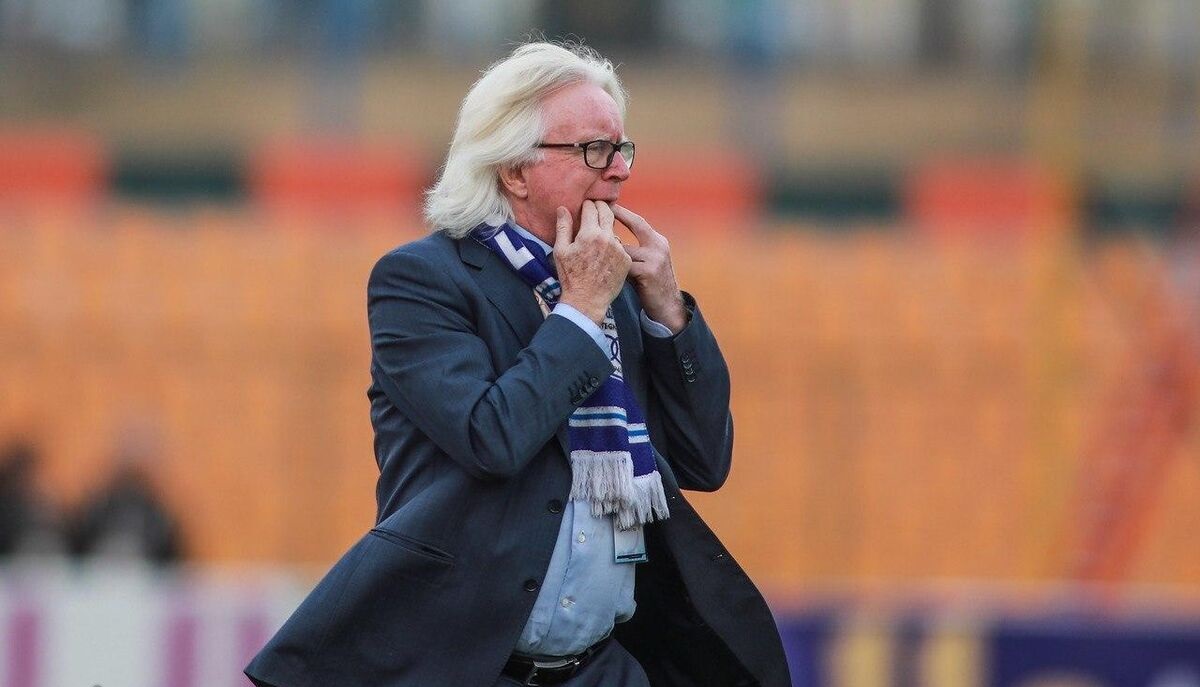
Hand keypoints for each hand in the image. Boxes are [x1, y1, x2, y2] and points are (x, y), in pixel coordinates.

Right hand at [555, 200, 631, 323]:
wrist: (586, 300)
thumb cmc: (570, 276)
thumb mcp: (560, 251)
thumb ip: (563, 227)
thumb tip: (563, 208)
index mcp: (590, 234)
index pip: (592, 208)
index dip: (587, 204)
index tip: (585, 205)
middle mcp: (607, 238)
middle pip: (608, 212)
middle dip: (601, 207)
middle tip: (596, 207)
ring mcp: (619, 249)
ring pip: (613, 230)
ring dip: (606, 228)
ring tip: (598, 234)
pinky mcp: (626, 260)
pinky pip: (619, 246)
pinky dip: (612, 246)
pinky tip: (604, 253)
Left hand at [611, 204, 686, 333]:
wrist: (666, 305)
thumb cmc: (649, 283)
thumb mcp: (646, 262)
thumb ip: (633, 250)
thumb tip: (610, 237)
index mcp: (657, 241)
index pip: (638, 221)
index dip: (622, 212)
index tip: (606, 204)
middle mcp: (659, 246)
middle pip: (637, 225)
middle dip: (618, 216)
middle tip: (599, 209)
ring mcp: (656, 258)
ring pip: (626, 248)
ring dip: (611, 248)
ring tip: (595, 246)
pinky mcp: (649, 272)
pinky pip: (625, 265)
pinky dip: (614, 266)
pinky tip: (603, 268)